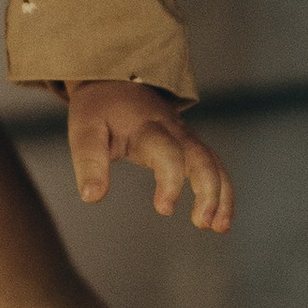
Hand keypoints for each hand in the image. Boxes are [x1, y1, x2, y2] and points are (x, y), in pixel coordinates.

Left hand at [65, 80, 232, 233]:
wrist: (114, 79)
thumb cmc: (99, 110)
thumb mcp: (85, 130)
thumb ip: (89, 162)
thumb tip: (92, 197)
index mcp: (146, 126)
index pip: (168, 152)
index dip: (171, 180)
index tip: (164, 209)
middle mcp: (173, 130)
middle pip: (202, 157)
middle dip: (208, 190)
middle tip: (201, 223)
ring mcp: (185, 135)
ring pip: (213, 162)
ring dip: (222, 194)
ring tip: (218, 228)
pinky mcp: (189, 143)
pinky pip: (213, 165)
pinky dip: (222, 190)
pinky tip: (219, 219)